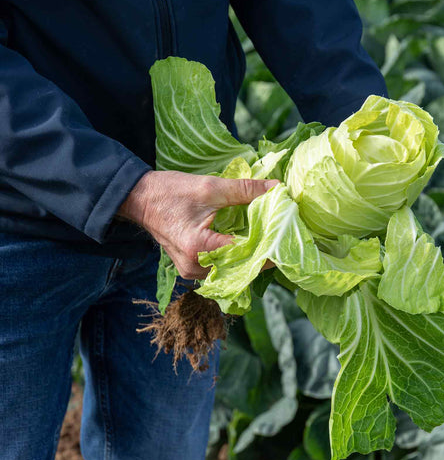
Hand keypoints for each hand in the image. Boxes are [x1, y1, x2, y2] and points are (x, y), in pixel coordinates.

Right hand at [118, 170, 277, 279]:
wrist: (139, 198)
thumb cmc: (170, 191)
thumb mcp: (210, 187)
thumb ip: (245, 190)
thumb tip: (277, 188)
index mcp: (199, 249)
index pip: (245, 255)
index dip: (268, 246)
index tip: (287, 236)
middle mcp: (195, 267)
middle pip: (240, 268)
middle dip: (262, 254)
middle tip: (283, 240)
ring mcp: (191, 271)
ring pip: (231, 272)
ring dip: (250, 259)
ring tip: (270, 242)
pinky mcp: (190, 268)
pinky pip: (220, 269)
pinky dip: (236, 259)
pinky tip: (250, 246)